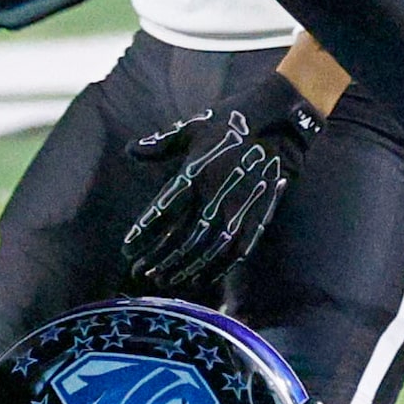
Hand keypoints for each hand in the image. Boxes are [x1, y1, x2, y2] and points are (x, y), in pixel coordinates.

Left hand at [122, 72, 321, 293]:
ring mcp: (238, 209)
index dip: (143, 234)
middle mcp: (214, 196)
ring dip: (184, 268)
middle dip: (159, 259)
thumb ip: (161, 143)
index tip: (127, 250)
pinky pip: (236, 251)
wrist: (277, 122)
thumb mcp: (192, 127)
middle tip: (140, 273)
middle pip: (182, 238)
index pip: (162, 212)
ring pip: (207, 250)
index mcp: (194, 174)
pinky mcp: (257, 216)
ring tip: (165, 281)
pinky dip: (218, 268)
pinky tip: (202, 278)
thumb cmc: (230, 123)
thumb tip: (130, 150)